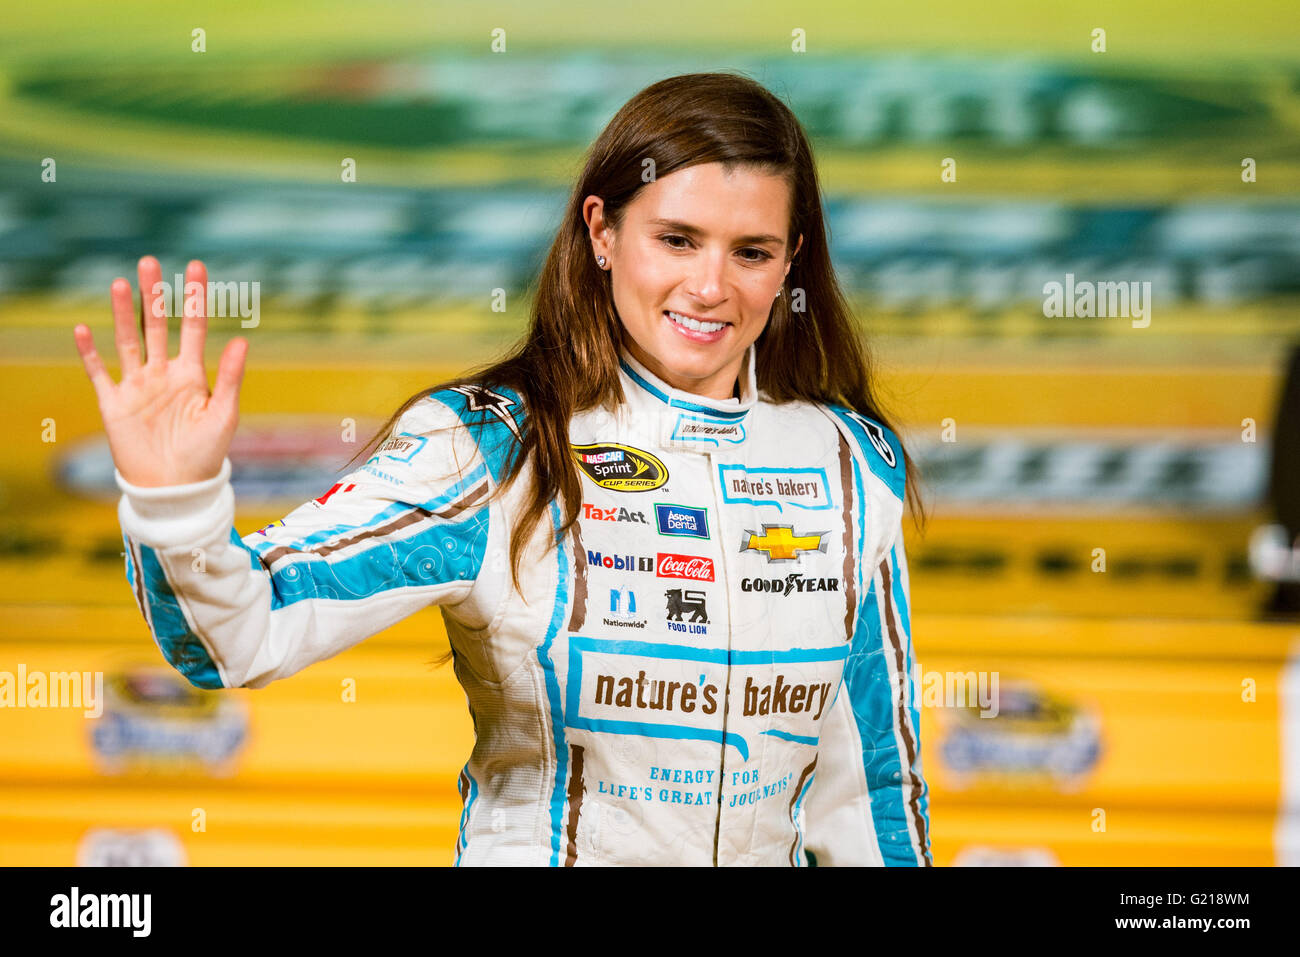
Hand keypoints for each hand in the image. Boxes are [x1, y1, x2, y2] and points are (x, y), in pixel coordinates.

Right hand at [74, 256, 247, 486]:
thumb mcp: (223, 414)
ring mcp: (137, 387)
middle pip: (156, 326)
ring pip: (128, 341)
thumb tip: (242, 340)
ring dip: (122, 313)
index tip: (195, 267)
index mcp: (192, 375)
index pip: (194, 328)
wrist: (175, 489)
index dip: (195, 299)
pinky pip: (99, 373)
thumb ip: (230, 377)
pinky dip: (89, 353)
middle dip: (153, 295)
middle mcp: (163, 374)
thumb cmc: (206, 455)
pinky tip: (82, 329)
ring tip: (119, 283)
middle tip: (149, 262)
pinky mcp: (114, 404)